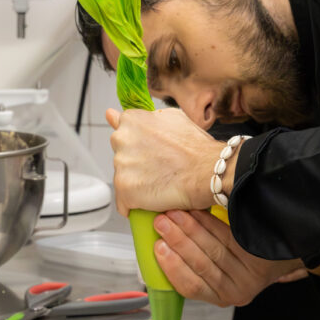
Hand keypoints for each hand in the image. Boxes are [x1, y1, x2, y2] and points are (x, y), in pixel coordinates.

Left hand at [106, 107, 228, 215]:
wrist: (207, 171)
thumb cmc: (196, 147)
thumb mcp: (172, 118)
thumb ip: (142, 117)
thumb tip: (111, 114)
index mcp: (131, 120)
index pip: (123, 134)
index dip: (140, 146)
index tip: (151, 153)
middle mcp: (121, 139)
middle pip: (121, 157)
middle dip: (136, 165)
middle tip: (160, 169)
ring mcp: (121, 165)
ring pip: (123, 179)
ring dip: (138, 184)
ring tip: (161, 183)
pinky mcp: (124, 188)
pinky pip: (124, 203)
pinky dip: (136, 205)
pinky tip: (153, 200)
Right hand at [151, 208, 303, 307]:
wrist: (278, 253)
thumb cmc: (239, 263)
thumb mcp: (217, 273)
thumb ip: (193, 267)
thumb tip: (161, 246)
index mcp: (220, 298)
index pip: (191, 287)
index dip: (173, 268)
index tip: (158, 247)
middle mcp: (235, 290)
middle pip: (201, 265)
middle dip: (177, 241)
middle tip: (160, 223)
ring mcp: (248, 274)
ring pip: (213, 249)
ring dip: (189, 229)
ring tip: (173, 214)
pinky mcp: (257, 255)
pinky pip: (227, 237)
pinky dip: (208, 223)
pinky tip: (195, 211)